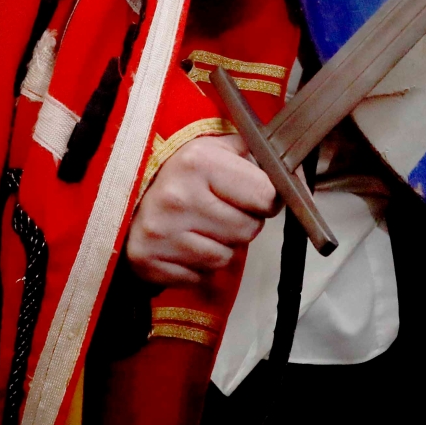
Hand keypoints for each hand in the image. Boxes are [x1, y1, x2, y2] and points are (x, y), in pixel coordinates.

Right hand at [124, 133, 277, 285]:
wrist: (126, 194)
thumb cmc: (181, 171)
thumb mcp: (216, 147)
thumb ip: (258, 157)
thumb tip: (300, 179)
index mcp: (199, 161)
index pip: (266, 195)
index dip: (266, 199)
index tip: (253, 196)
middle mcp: (178, 197)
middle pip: (248, 230)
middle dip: (242, 222)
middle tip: (220, 210)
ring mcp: (161, 232)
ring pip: (226, 257)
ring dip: (221, 246)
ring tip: (201, 226)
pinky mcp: (147, 261)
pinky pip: (200, 277)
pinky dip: (198, 266)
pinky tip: (184, 244)